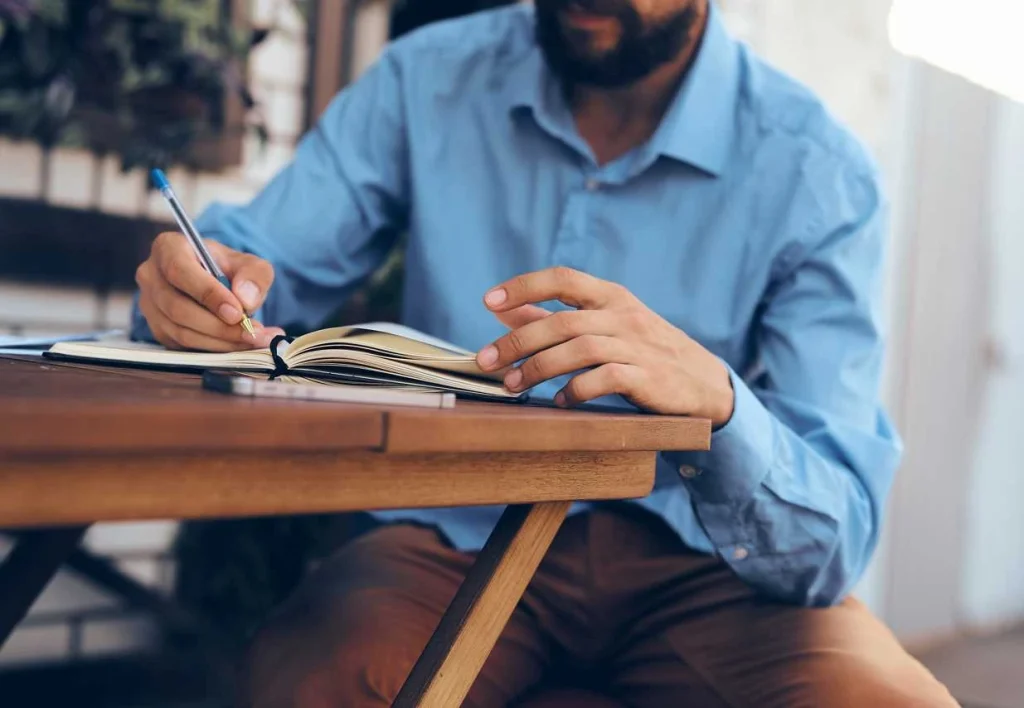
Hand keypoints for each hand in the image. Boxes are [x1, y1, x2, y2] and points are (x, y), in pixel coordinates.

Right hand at [136, 232, 283, 350]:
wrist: (216, 282)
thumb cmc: (228, 268)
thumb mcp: (248, 263)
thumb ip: (254, 275)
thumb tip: (246, 300)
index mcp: (168, 248)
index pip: (180, 271)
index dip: (208, 295)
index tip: (237, 312)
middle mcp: (151, 276)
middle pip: (178, 308)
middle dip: (219, 326)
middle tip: (251, 332)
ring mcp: (149, 305)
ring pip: (180, 331)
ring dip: (220, 341)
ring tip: (253, 340)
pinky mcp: (157, 329)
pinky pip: (183, 345)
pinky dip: (214, 348)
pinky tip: (239, 345)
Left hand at [476, 267, 734, 424]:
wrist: (704, 384)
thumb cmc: (645, 352)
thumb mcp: (605, 326)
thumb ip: (555, 319)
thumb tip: (503, 312)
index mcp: (611, 297)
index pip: (563, 278)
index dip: (524, 286)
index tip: (488, 301)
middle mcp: (624, 315)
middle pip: (562, 321)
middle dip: (517, 341)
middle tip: (486, 361)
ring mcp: (638, 346)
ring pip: (579, 349)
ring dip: (539, 368)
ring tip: (514, 385)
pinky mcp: (649, 377)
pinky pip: (605, 379)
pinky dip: (576, 391)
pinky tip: (560, 402)